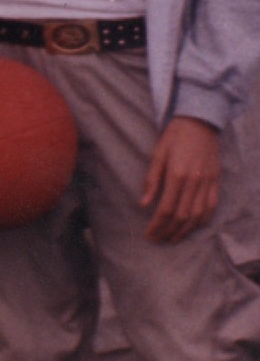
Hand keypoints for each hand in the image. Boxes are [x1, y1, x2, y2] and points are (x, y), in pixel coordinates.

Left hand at [140, 116, 220, 243]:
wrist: (199, 121)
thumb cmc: (174, 136)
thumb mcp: (157, 153)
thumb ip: (151, 180)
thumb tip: (143, 204)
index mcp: (177, 174)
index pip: (166, 209)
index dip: (157, 225)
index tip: (148, 235)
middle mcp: (194, 181)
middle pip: (181, 216)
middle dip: (168, 231)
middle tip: (157, 240)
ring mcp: (208, 182)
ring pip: (198, 215)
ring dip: (185, 231)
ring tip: (172, 238)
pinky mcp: (216, 181)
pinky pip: (212, 207)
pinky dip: (202, 220)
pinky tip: (193, 227)